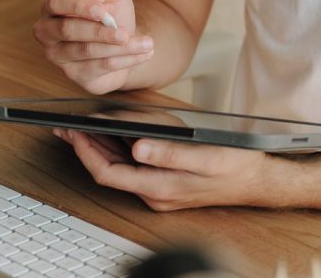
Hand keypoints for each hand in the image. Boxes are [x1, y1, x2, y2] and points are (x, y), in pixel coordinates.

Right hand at [33, 0, 154, 93]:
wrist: (125, 37)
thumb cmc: (112, 9)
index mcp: (53, 6)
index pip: (57, 3)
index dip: (78, 7)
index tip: (102, 11)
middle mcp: (49, 32)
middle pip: (68, 31)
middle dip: (99, 32)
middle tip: (125, 33)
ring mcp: (59, 57)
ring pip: (87, 51)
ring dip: (119, 48)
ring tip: (146, 43)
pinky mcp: (76, 75)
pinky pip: (100, 67)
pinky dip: (125, 60)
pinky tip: (143, 54)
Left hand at [53, 128, 272, 210]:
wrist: (256, 180)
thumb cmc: (233, 164)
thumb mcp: (203, 155)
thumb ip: (169, 154)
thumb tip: (137, 148)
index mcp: (159, 187)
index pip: (109, 173)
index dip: (87, 153)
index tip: (73, 132)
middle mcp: (154, 193)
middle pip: (109, 172)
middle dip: (85, 149)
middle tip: (65, 127)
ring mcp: (159, 190)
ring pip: (118, 171)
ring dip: (98, 149)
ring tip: (79, 129)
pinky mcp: (165, 183)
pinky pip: (132, 169)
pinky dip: (116, 151)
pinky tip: (112, 136)